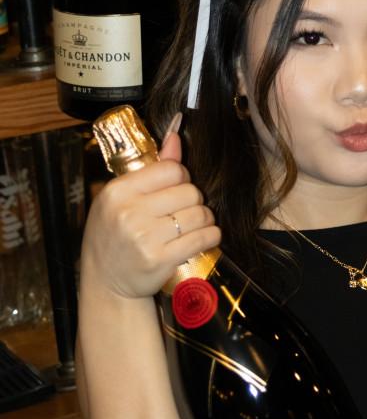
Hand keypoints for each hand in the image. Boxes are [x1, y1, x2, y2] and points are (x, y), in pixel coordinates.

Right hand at [80, 132, 221, 300]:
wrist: (106, 282)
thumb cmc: (115, 234)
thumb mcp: (123, 198)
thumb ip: (153, 167)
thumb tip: (176, 136)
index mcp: (119, 191)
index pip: (172, 169)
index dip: (181, 179)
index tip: (175, 191)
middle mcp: (129, 212)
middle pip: (190, 192)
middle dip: (194, 201)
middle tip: (182, 213)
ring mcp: (144, 237)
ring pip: (201, 214)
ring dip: (204, 220)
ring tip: (190, 227)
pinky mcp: (160, 259)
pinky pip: (203, 237)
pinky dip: (210, 236)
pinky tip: (201, 238)